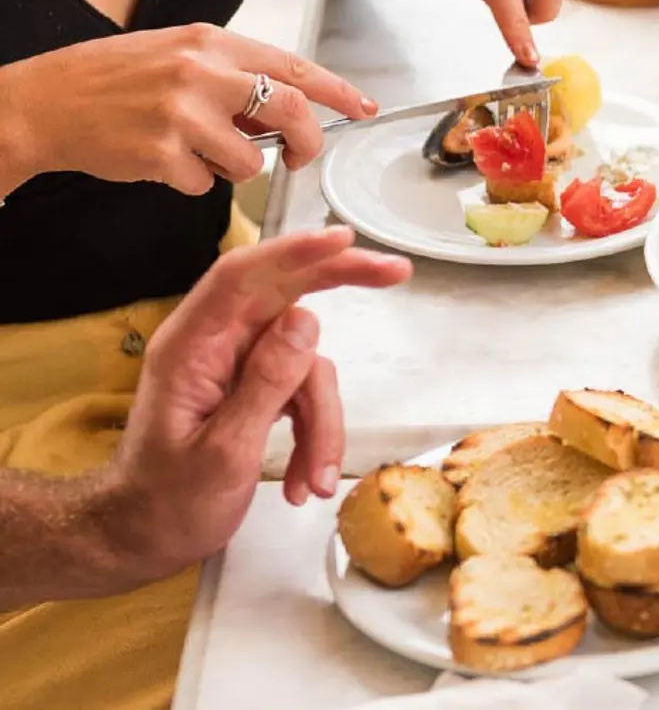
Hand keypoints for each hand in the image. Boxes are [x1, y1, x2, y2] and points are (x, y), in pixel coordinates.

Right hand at [0, 24, 377, 192]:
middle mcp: (201, 72)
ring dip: (236, 168)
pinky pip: (207, 184)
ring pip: (252, 159)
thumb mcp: (177, 56)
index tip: (365, 108)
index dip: (338, 91)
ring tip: (198, 152)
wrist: (43, 104)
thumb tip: (286, 109)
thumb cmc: (112, 81)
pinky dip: (194, 182)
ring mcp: (181, 113)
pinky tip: (163, 163)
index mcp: (210, 43)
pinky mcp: (162, 154)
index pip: (294, 66)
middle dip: (308, 141)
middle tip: (302, 157)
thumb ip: (231, 76)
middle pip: (290, 111)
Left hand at [106, 228, 410, 583]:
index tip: (344, 241)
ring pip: (307, 364)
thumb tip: (307, 319)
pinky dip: (316, 434)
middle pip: (284, 293)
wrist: (142, 539)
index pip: (241, 278)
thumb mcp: (223, 451)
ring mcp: (237, 365)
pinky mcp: (255, 388)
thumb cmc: (167, 503)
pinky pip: (304, 392)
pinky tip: (306, 479)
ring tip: (316, 478)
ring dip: (323, 422)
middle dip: (341, 283)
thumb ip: (265, 383)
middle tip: (396, 272)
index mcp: (191, 348)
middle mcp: (215, 345)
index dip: (294, 252)